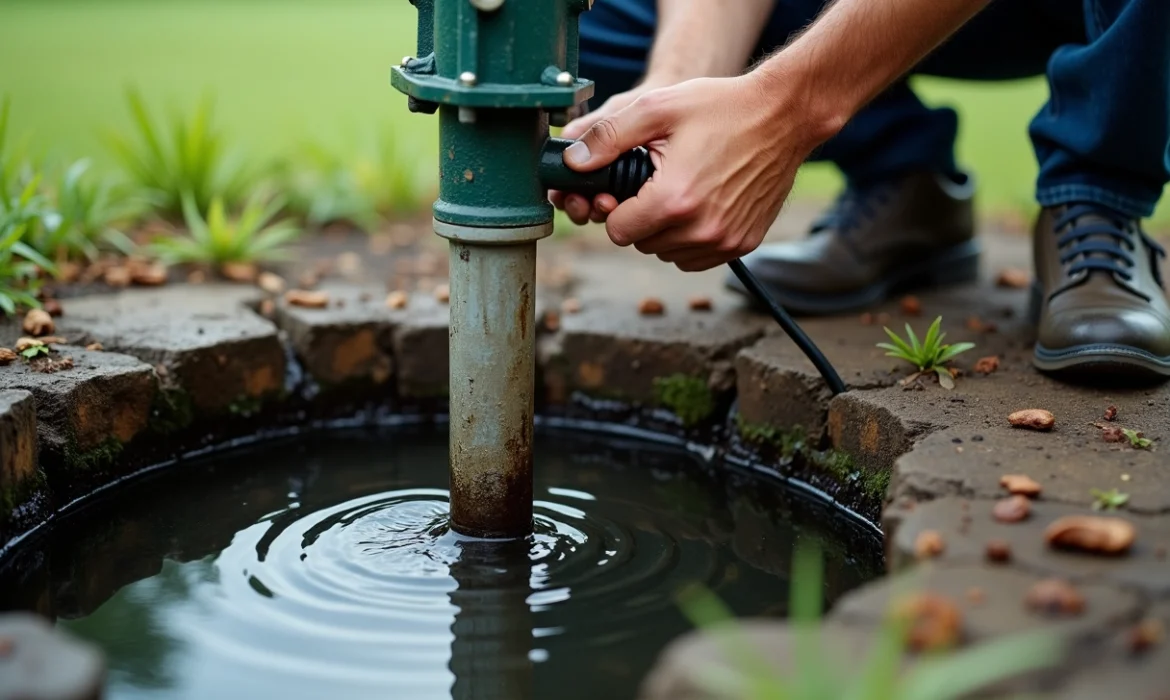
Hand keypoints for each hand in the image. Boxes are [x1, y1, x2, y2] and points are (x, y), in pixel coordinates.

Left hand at [557, 73, 832, 270]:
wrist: (785, 116)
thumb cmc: (722, 108)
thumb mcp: (657, 108)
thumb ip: (608, 137)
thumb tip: (572, 162)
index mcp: (674, 200)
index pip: (618, 231)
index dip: (618, 208)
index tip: (629, 188)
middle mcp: (700, 229)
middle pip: (642, 244)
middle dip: (641, 218)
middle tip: (658, 184)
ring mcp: (725, 241)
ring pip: (669, 254)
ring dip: (665, 231)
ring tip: (680, 192)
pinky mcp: (743, 245)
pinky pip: (697, 258)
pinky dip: (691, 240)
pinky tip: (699, 206)